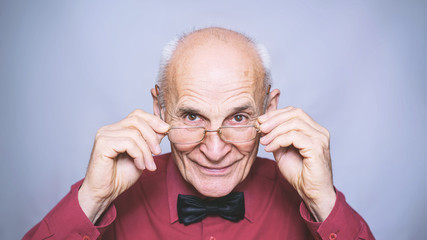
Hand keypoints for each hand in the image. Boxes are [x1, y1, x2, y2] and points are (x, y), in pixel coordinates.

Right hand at [78, 109, 169, 222]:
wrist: (105, 193)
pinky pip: (128, 143)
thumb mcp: (142, 156)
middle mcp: (108, 129)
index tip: (166, 130)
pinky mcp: (102, 144)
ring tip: (149, 165)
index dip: (153, 120)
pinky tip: (140, 166)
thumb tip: (164, 128)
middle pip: (136, 120)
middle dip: (152, 136)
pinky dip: (139, 155)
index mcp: (117, 129)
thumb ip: (150, 141)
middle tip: (158, 153)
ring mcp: (104, 135)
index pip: (137, 115)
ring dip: (146, 151)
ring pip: (134, 134)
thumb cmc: (121, 176)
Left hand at [258, 106, 335, 221]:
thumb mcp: (283, 150)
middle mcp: (320, 132)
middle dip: (274, 119)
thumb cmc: (300, 174)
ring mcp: (320, 139)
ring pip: (294, 123)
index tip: (260, 121)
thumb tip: (263, 123)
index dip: (276, 114)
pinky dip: (278, 140)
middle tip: (260, 127)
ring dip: (274, 131)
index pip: (294, 112)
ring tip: (264, 141)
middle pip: (295, 113)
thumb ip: (276, 136)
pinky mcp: (317, 148)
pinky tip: (270, 148)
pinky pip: (294, 136)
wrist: (312, 193)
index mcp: (313, 130)